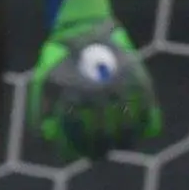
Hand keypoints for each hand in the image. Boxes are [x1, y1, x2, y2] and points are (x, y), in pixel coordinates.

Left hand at [29, 18, 161, 159]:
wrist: (86, 32)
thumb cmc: (61, 65)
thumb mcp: (44, 86)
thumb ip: (42, 113)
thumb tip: (47, 140)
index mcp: (73, 98)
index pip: (78, 137)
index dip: (80, 151)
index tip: (82, 157)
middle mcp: (96, 94)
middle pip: (102, 135)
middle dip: (101, 151)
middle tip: (100, 155)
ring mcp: (119, 86)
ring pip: (126, 126)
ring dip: (124, 141)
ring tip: (120, 145)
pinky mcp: (138, 79)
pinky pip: (146, 109)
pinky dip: (145, 123)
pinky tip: (141, 131)